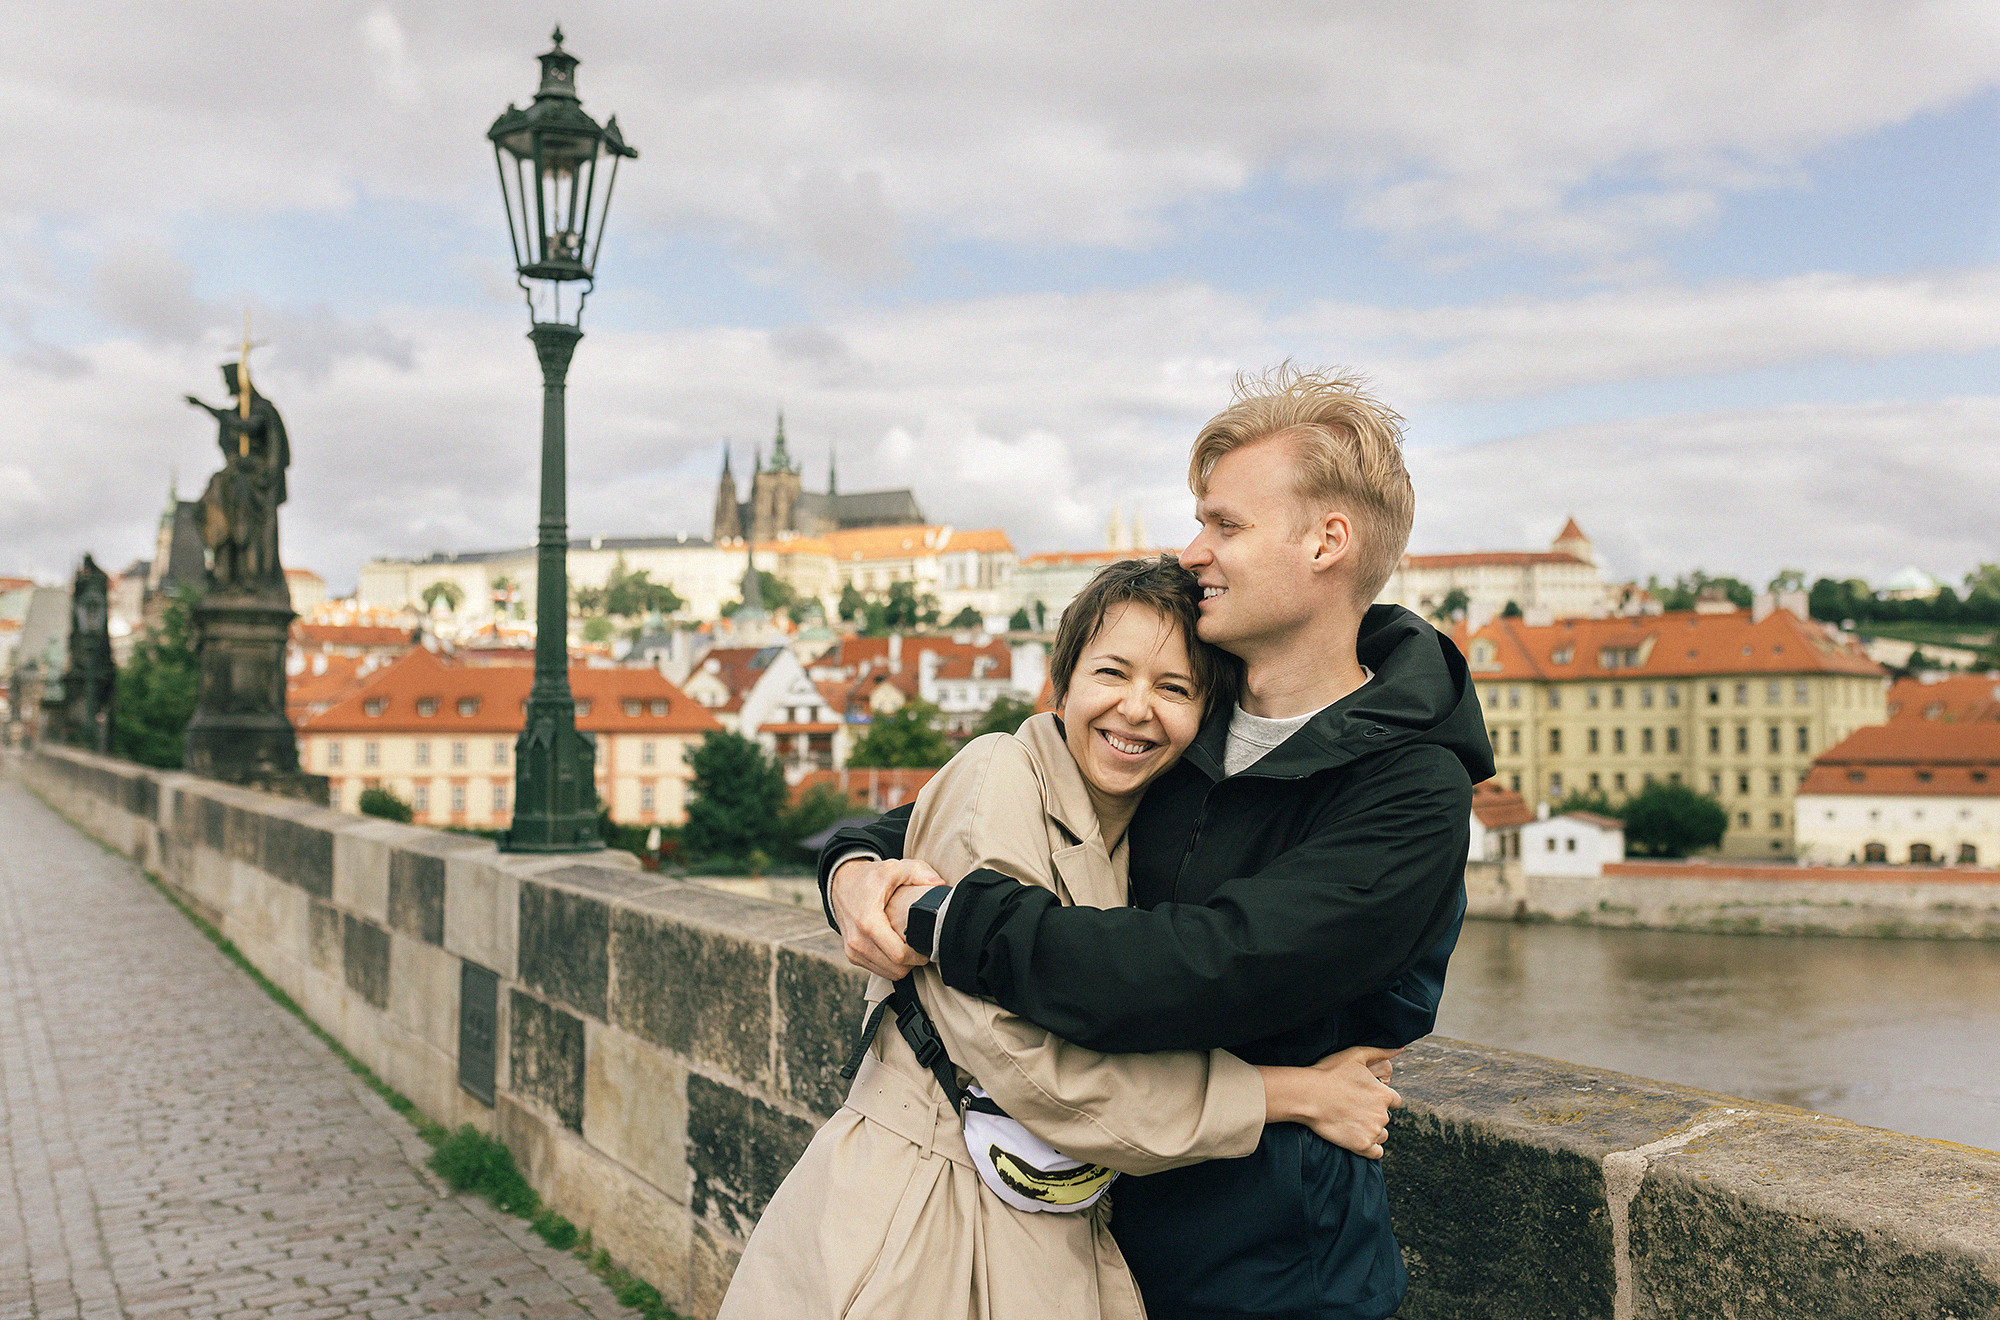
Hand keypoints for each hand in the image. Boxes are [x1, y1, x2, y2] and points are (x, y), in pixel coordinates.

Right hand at [830, 856, 946, 979]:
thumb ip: (918, 872)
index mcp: (868, 922)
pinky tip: (898, 948)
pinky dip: (892, 964)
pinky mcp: (852, 956)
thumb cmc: (870, 877)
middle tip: (923, 947)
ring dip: (903, 965)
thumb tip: (939, 885)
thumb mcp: (894, 868)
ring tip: (911, 947)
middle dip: (914, 961)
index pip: (899, 955)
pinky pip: (879, 970)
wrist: (841, 884)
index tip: (928, 946)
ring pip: (889, 973)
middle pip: (897, 969)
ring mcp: (853, 950)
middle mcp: (857, 941)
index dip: (919, 955)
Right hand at [1258, 1046, 1402, 1158]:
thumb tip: (1401, 1047)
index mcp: (1384, 1094)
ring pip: (1381, 1134)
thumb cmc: (1329, 1073)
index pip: (1395, 1101)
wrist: (1308, 1095)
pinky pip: (1376, 1153)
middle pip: (1385, 1117)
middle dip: (1373, 1114)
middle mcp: (1383, 1114)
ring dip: (1372, 1130)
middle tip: (1353, 1109)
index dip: (1381, 1099)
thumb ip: (1381, 1051)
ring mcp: (1373, 1131)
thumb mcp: (1355, 1054)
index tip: (1365, 1098)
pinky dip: (1370, 1148)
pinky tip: (1358, 1138)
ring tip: (1352, 1123)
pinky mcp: (1362, 1146)